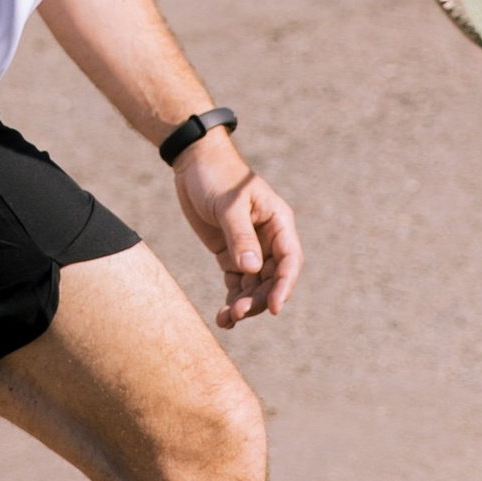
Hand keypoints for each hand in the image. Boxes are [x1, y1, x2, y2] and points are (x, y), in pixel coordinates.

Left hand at [172, 140, 301, 325]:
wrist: (192, 162)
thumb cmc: (216, 175)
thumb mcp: (228, 204)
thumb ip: (241, 236)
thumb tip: (252, 270)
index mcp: (278, 222)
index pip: (289, 260)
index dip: (284, 286)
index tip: (273, 308)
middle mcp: (269, 238)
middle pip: (272, 279)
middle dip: (257, 299)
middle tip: (236, 313)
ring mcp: (250, 247)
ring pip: (254, 285)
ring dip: (244, 304)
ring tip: (225, 319)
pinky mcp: (231, 253)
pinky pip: (237, 282)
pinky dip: (232, 298)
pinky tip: (222, 315)